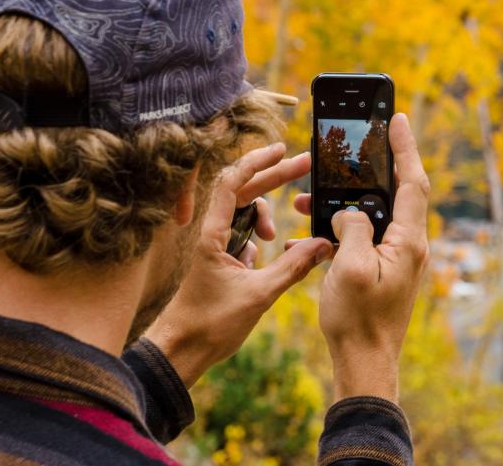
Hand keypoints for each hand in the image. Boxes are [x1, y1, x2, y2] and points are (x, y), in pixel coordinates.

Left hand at [144, 143, 333, 385]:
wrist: (180, 351)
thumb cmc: (209, 324)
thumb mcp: (258, 295)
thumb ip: (292, 267)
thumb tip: (322, 244)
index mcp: (212, 234)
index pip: (231, 183)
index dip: (257, 162)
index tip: (281, 150)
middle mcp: (210, 233)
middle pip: (244, 191)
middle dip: (274, 176)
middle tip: (304, 164)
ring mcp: (214, 245)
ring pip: (244, 214)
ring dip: (265, 216)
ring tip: (278, 237)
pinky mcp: (219, 259)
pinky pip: (243, 235)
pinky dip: (258, 238)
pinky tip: (265, 257)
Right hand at [294, 113, 429, 402]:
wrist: (365, 363)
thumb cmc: (358, 320)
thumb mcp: (349, 268)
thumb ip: (352, 229)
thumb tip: (350, 213)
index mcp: (408, 241)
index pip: (412, 182)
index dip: (404, 147)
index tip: (396, 118)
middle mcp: (410, 246)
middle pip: (397, 191)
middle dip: (373, 166)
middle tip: (357, 141)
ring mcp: (398, 258)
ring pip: (376, 214)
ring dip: (346, 201)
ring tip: (310, 194)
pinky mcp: (385, 269)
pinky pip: (366, 234)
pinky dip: (343, 224)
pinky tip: (315, 227)